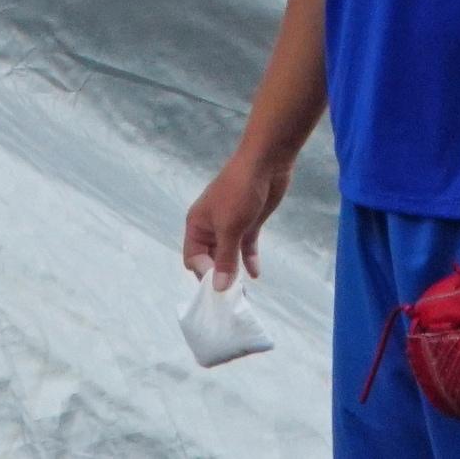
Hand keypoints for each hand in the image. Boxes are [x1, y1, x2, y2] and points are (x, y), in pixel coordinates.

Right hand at [183, 147, 293, 287]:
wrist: (266, 161)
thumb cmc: (240, 191)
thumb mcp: (229, 227)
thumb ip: (224, 259)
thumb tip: (218, 288)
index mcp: (197, 224)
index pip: (193, 258)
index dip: (204, 273)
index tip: (221, 284)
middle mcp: (211, 227)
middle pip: (210, 260)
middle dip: (219, 277)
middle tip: (233, 297)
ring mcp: (231, 225)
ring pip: (229, 256)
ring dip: (235, 272)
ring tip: (243, 293)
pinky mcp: (249, 222)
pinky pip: (245, 247)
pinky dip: (249, 260)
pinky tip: (255, 274)